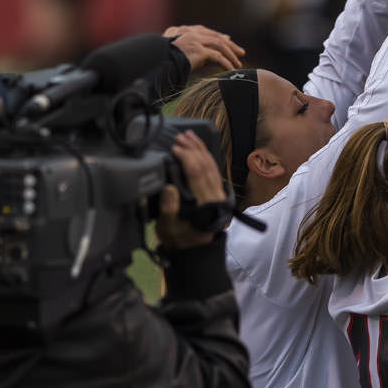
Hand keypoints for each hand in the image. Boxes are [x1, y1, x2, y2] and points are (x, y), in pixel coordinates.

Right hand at [154, 132, 228, 249]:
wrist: (194, 251)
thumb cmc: (179, 240)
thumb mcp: (168, 228)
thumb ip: (168, 209)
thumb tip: (168, 188)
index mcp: (204, 204)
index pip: (197, 173)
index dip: (187, 158)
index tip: (174, 148)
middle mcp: (215, 196)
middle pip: (206, 165)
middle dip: (193, 149)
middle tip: (179, 138)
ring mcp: (218, 193)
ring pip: (211, 165)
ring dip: (200, 149)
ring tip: (188, 136)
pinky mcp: (217, 192)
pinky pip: (213, 170)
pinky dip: (206, 156)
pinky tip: (198, 148)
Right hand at [166, 24, 243, 74]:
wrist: (156, 64)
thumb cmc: (162, 62)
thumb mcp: (176, 53)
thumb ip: (189, 52)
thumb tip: (205, 59)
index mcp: (184, 31)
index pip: (206, 31)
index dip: (219, 36)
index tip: (228, 41)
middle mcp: (191, 33)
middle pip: (216, 37)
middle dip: (230, 45)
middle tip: (241, 52)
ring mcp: (195, 40)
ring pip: (219, 45)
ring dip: (231, 54)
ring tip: (238, 63)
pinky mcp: (198, 50)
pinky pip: (217, 56)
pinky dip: (226, 63)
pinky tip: (231, 69)